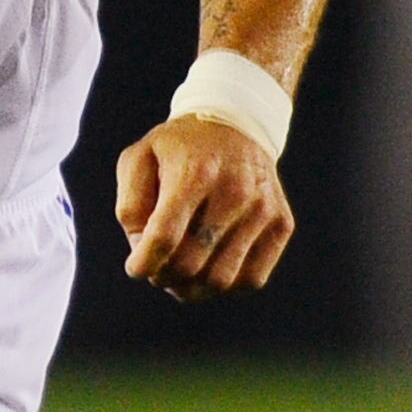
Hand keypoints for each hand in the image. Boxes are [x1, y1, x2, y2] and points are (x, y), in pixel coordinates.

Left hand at [116, 115, 293, 300]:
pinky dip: (225, 284)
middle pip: (191, 264)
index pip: (165, 237)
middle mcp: (234, 191)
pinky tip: (211, 265)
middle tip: (157, 267)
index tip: (135, 269)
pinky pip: (251, 280)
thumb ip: (130, 206)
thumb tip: (143, 251)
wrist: (238, 123)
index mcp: (194, 173)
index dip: (143, 264)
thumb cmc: (179, 148)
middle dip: (164, 276)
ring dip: (192, 287)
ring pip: (221, 280)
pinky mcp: (281, 224)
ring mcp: (262, 210)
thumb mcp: (140, 158)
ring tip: (180, 271)